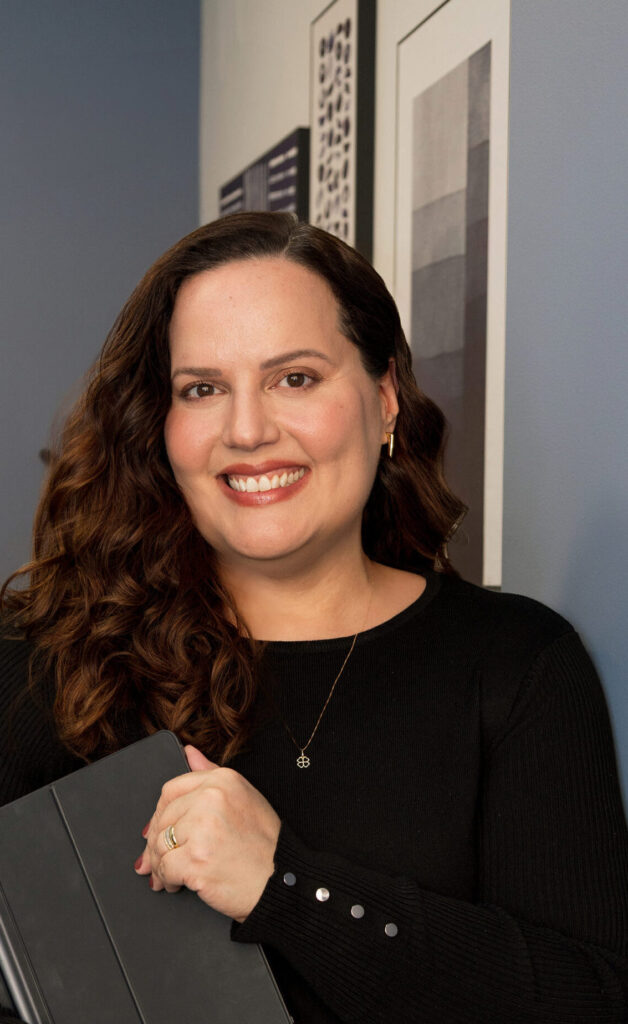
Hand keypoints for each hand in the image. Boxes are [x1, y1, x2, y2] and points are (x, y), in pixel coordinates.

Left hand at [134, 745, 280, 922]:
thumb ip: (211, 772)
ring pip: (159, 845)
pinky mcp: (196, 860)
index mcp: (222, 780)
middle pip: (162, 819)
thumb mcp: (244, 796)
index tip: (156, 829)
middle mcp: (211, 799)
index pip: (171, 791)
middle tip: (157, 860)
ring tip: (170, 874)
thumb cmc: (266, 844)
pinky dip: (167, 880)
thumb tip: (190, 753)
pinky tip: (177, 884)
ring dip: (160, 864)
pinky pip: (165, 868)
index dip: (159, 814)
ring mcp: (203, 829)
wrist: (282, 880)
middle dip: (156, 843)